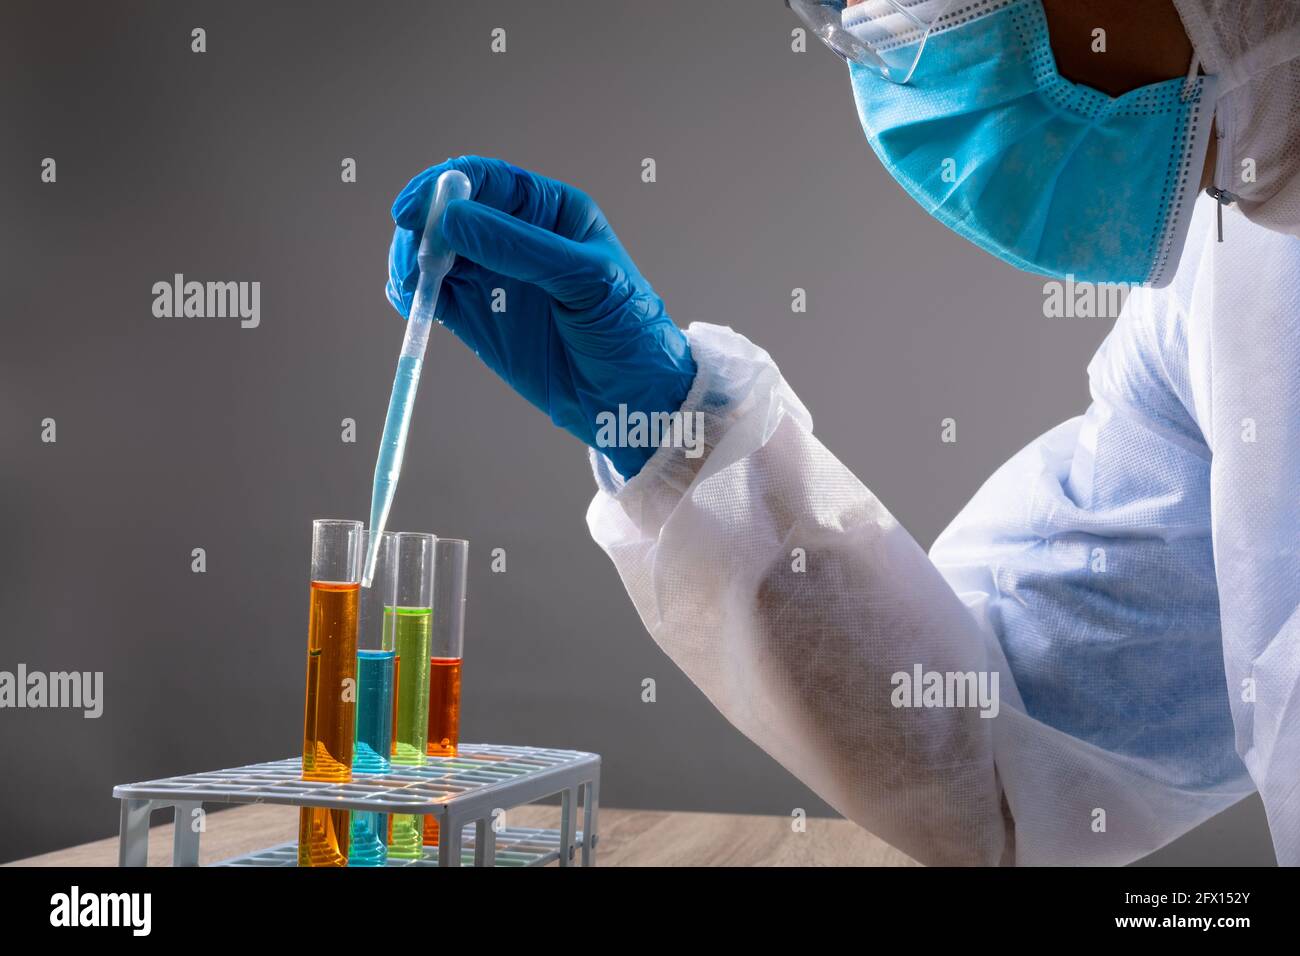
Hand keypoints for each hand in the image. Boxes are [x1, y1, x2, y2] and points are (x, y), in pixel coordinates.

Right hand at [386, 155, 696, 479]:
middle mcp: (515, 236)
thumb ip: (521, 248)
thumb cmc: (627, 332)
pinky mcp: (476, 316)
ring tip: (412, 284)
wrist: (632, 401)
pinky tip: (412, 300)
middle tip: (414, 257)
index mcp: (550, 212)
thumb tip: (452, 221)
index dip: (444, 187)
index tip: (414, 212)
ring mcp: (492, 276)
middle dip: (422, 226)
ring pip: (433, 251)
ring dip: (412, 260)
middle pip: (449, 212)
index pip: (486, 180)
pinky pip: (432, 293)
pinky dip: (413, 291)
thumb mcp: (587, 281)